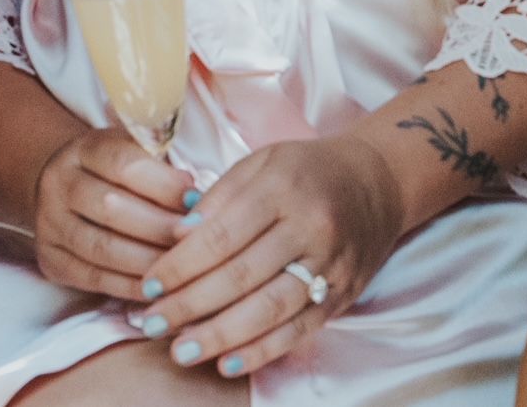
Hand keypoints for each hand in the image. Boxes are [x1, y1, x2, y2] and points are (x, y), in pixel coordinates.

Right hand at [32, 125, 199, 298]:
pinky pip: (93, 278)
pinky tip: (158, 288)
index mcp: (83, 150)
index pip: (124, 164)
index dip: (163, 184)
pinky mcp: (50, 261)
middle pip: (110, 208)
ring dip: (147, 261)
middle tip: (194, 239)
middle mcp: (58, 184)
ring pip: (101, 248)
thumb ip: (160, 170)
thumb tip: (194, 200)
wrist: (64, 193)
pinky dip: (130, 287)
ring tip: (181, 267)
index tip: (196, 199)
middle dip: (159, 227)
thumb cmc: (114, 173)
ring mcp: (49, 224)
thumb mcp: (132, 153)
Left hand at [135, 136, 401, 380]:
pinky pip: (300, 328)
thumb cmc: (307, 170)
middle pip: (241, 275)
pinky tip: (228, 363)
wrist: (377, 182)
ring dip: (221, 335)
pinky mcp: (343, 293)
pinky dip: (263, 350)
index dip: (180, 265)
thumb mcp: (261, 163)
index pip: (221, 235)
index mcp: (281, 187)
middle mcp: (309, 226)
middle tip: (152, 325)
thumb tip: (176, 237)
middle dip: (190, 305)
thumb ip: (218, 198)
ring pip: (269, 308)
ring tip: (181, 351)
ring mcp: (330, 263)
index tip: (148, 287)